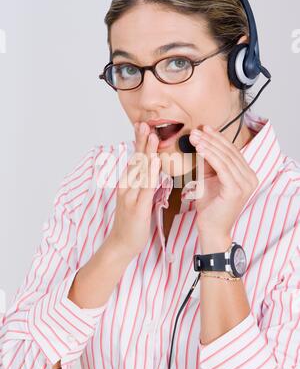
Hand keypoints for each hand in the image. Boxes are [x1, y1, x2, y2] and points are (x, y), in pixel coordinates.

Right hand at [108, 122, 160, 258]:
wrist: (121, 244)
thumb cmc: (131, 222)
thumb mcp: (136, 199)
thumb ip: (142, 183)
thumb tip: (150, 169)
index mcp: (127, 184)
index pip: (135, 160)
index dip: (139, 142)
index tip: (143, 126)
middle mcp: (126, 187)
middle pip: (136, 160)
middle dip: (141, 141)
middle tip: (145, 123)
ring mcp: (131, 196)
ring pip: (140, 170)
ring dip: (147, 151)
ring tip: (152, 135)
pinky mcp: (137, 207)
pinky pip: (146, 187)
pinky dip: (151, 172)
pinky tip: (155, 161)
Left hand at [189, 124, 258, 240]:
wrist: (211, 228)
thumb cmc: (210, 206)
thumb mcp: (209, 178)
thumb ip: (208, 162)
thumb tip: (201, 141)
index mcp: (246, 174)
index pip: (232, 151)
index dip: (218, 138)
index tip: (204, 128)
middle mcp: (250, 178)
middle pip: (229, 152)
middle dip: (212, 139)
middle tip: (197, 130)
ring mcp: (245, 184)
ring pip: (225, 158)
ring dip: (209, 145)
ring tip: (195, 137)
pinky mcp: (236, 189)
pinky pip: (222, 167)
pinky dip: (210, 156)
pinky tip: (200, 148)